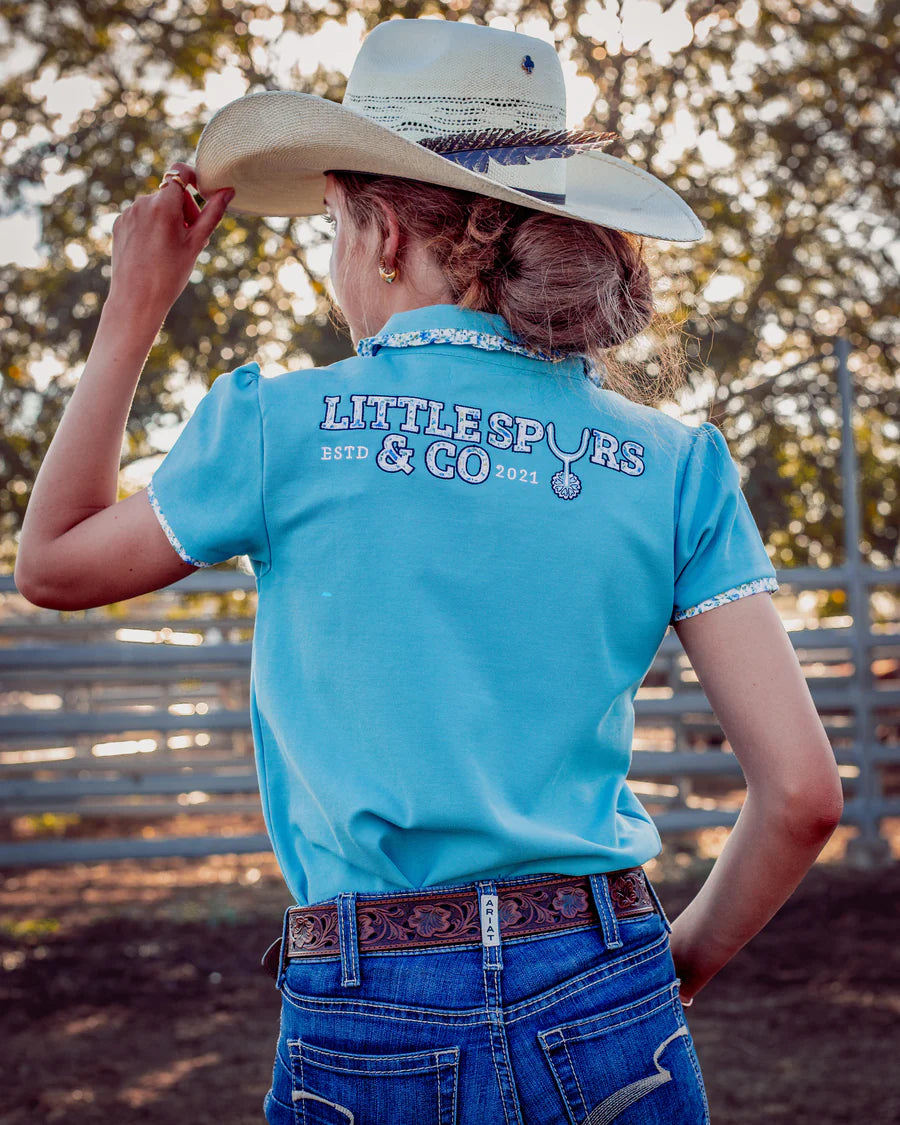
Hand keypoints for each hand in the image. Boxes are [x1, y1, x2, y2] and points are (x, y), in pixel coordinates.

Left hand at [108, 162, 233, 318]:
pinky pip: (140, 217)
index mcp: (163, 205)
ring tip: (172, 249)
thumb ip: (212, 213)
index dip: (192, 178)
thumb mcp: (196, 243)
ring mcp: (128, 213)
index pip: (179, 172)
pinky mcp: (119, 224)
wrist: (137, 299)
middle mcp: (142, 203)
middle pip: (170, 194)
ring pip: (155, 206)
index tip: (200, 192)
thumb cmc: (171, 274)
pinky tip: (154, 251)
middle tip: (190, 239)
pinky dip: (151, 227)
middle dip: (183, 210)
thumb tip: (228, 191)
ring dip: (167, 220)